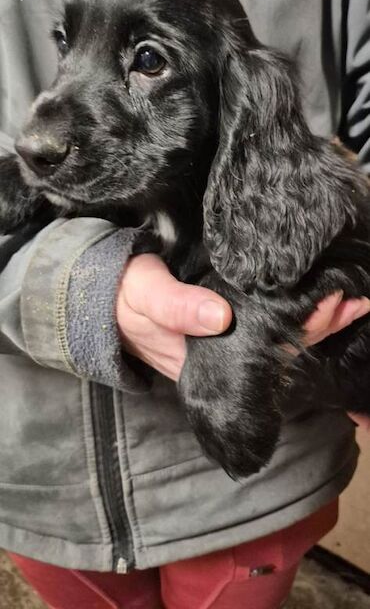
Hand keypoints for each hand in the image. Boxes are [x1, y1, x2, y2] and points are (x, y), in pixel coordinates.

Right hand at [117, 256, 369, 380]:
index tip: (328, 307)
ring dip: (316, 315)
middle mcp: (224, 350)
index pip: (264, 353)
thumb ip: (176, 306)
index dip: (299, 332)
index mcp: (208, 357)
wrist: (106, 291)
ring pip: (280, 331)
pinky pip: (269, 313)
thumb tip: (220, 317)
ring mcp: (227, 333)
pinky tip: (322, 289)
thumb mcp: (144, 296)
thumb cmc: (124, 295)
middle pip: (281, 345)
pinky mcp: (228, 313)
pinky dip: (297, 303)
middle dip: (318, 323)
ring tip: (350, 295)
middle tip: (350, 299)